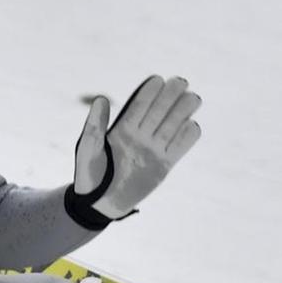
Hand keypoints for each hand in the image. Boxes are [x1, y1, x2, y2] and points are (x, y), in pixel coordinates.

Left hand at [66, 75, 201, 228]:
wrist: (100, 203)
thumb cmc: (89, 175)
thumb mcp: (88, 149)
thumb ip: (95, 126)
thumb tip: (100, 99)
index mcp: (122, 129)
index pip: (139, 106)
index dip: (148, 93)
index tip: (157, 79)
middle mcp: (140, 136)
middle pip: (159, 112)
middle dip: (170, 96)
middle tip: (181, 81)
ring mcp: (153, 149)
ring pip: (172, 126)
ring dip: (182, 111)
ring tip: (193, 98)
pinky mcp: (164, 165)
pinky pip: (180, 148)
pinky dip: (187, 137)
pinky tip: (192, 126)